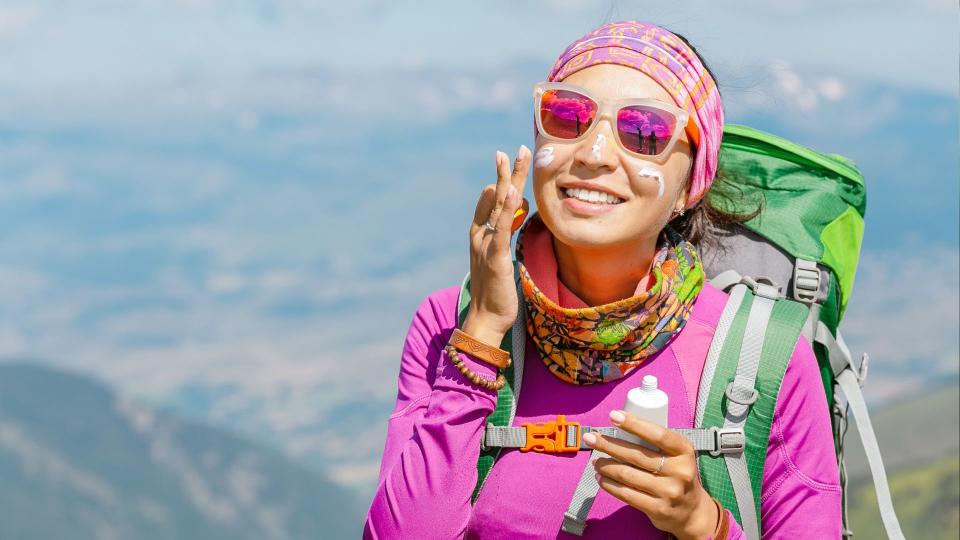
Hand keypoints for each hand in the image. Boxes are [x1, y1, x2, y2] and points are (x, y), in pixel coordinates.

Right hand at [462, 146, 530, 346]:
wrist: (485, 320)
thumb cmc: (495, 293)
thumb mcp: (500, 260)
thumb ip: (503, 238)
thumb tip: (512, 219)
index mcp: (481, 236)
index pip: (491, 202)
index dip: (502, 182)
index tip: (509, 162)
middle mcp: (480, 236)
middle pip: (495, 197)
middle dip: (505, 172)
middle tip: (513, 149)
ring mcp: (485, 245)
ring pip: (499, 206)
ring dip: (508, 179)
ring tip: (514, 157)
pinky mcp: (494, 257)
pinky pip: (501, 228)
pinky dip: (507, 209)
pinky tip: (512, 191)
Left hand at [584, 410, 719, 539]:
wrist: (692, 512)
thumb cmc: (677, 474)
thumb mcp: (676, 456)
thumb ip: (656, 444)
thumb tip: (619, 427)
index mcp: (684, 451)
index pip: (658, 434)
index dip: (634, 424)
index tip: (613, 416)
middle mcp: (679, 471)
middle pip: (636, 455)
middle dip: (608, 444)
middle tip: (590, 438)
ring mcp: (669, 492)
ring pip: (627, 475)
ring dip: (606, 466)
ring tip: (595, 461)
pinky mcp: (658, 509)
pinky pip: (626, 494)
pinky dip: (609, 485)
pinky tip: (600, 478)